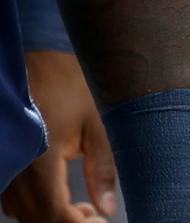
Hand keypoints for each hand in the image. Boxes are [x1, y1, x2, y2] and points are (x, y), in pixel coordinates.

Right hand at [2, 50, 115, 221]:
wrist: (38, 57)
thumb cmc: (73, 85)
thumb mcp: (99, 124)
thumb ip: (102, 169)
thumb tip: (105, 210)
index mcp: (39, 160)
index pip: (52, 214)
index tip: (98, 222)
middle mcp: (14, 168)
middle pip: (34, 217)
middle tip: (94, 215)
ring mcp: (3, 166)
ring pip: (20, 210)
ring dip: (49, 216)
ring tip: (82, 206)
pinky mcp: (2, 160)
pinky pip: (11, 197)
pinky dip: (34, 204)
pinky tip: (59, 195)